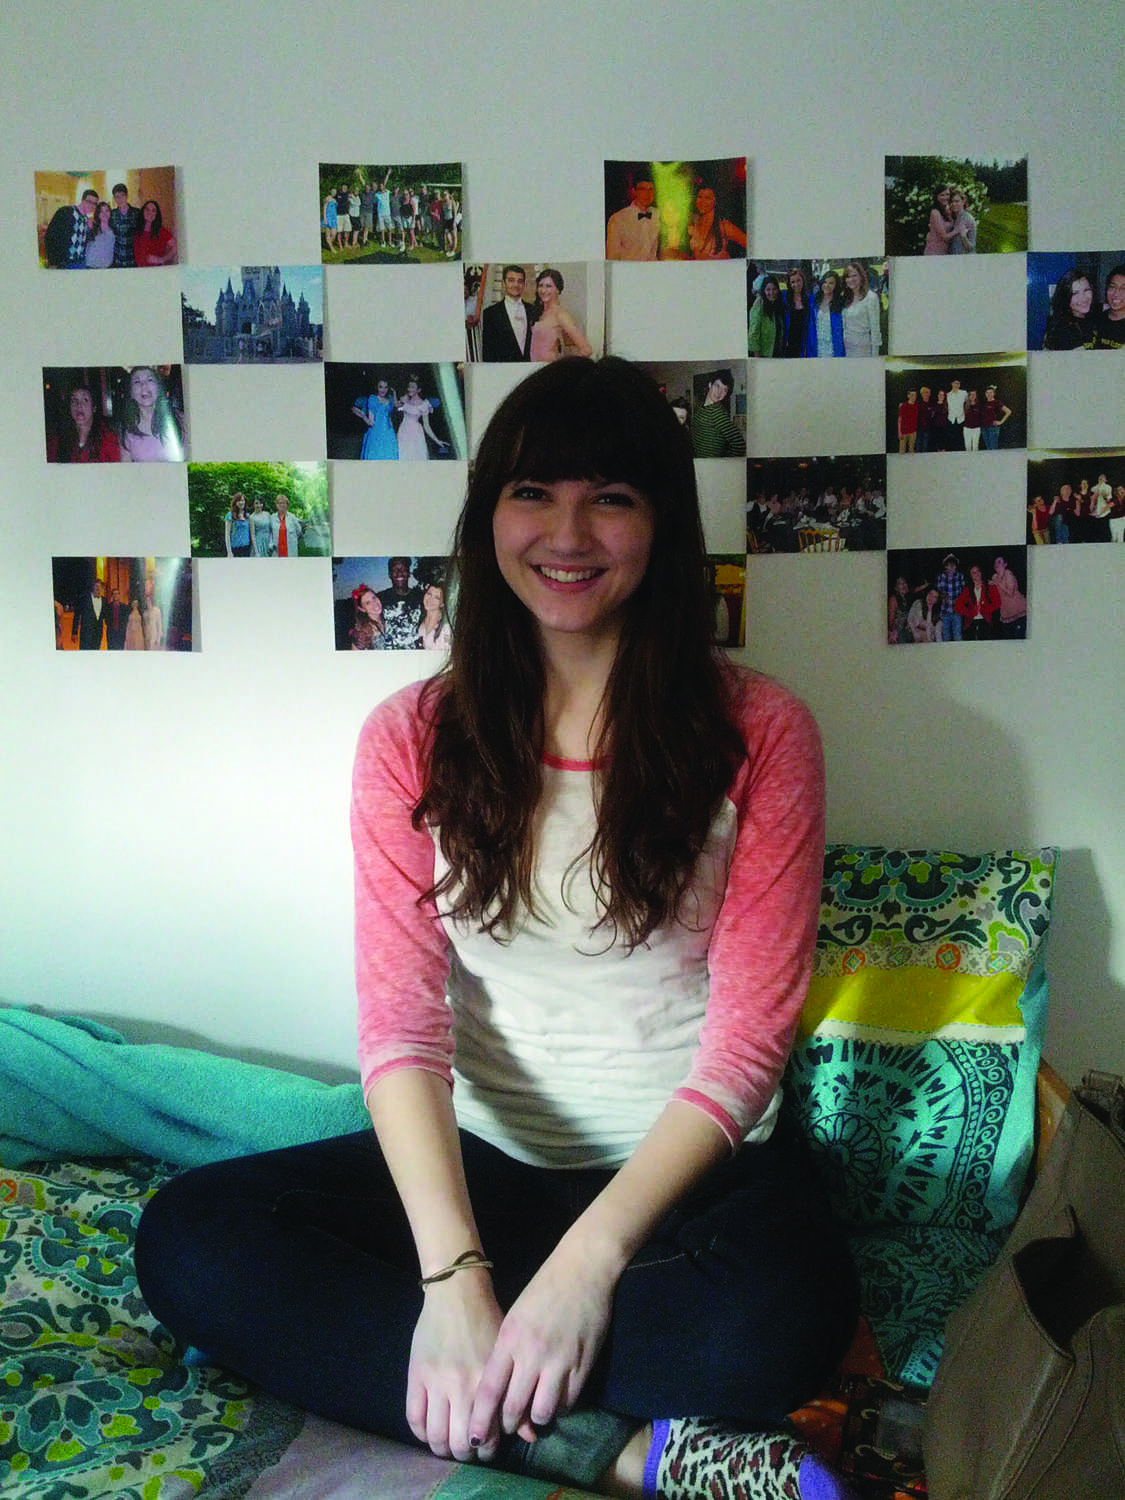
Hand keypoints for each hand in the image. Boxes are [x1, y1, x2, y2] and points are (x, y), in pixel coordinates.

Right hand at [407, 1269, 503, 1460]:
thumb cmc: (487, 1321)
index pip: (487, 1434)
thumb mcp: (505, 1356)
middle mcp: (461, 1386)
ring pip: (436, 1435)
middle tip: (468, 1449)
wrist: (456, 1292)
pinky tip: (429, 1431)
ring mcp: (435, 1381)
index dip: (487, 1450)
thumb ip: (515, 1396)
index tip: (487, 1448)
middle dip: (465, 1454)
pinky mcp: (415, 1375)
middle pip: (460, 1442)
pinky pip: (414, 1418)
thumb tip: (530, 1436)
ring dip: (442, 1448)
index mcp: (487, 1382)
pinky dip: (420, 1433)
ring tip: (448, 1444)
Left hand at [468, 1245, 616, 1459]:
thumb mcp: (514, 1317)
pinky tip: (556, 1400)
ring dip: (535, 1419)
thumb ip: (506, 1352)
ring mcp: (560, 1361)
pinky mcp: (584, 1365)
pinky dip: (560, 1408)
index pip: (489, 1391)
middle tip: (507, 1428)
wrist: (582, 1268)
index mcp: (510, 1339)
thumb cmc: (543, 1289)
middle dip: (508, 1425)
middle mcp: (532, 1354)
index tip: (476, 1437)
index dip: (481, 1419)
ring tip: (533, 1414)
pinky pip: (568, 1403)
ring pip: (542, 1412)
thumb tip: (497, 1390)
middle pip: (513, 1408)